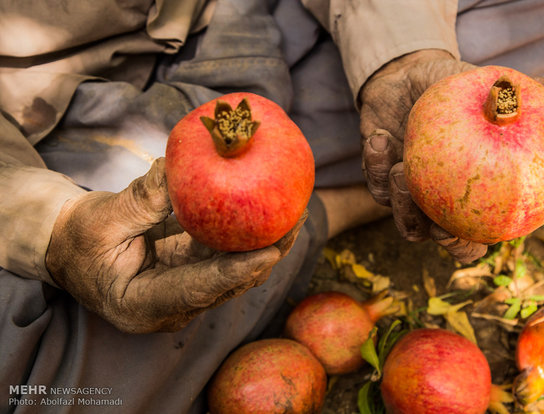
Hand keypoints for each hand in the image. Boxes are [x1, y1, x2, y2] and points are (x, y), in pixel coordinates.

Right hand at [45, 158, 305, 332]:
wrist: (70, 247)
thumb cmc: (78, 237)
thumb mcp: (100, 219)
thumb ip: (139, 200)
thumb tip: (175, 171)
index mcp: (143, 305)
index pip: (199, 289)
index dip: (237, 271)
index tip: (271, 251)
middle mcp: (174, 306)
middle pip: (230, 282)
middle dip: (267, 253)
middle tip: (295, 219)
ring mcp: (187, 291)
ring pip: (237, 270)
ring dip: (266, 242)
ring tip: (294, 209)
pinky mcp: (194, 272)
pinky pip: (228, 255)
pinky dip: (248, 234)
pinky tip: (270, 209)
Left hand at [359, 49, 486, 262]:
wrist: (413, 75)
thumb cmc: (461, 89)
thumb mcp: (490, 89)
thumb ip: (518, 96)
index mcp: (470, 196)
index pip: (471, 241)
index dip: (465, 247)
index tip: (461, 233)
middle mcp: (437, 201)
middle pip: (428, 236)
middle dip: (424, 228)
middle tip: (429, 212)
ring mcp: (406, 191)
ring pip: (399, 215)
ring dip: (399, 197)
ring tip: (402, 166)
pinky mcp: (379, 174)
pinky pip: (374, 183)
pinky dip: (374, 164)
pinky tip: (379, 138)